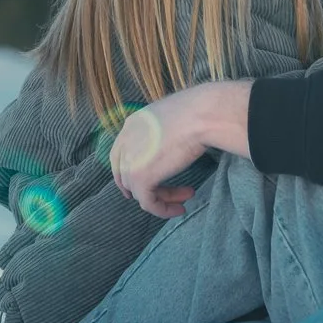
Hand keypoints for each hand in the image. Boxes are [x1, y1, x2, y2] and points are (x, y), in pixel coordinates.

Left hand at [107, 81, 250, 216]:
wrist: (202, 116)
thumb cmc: (198, 112)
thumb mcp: (173, 118)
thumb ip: (165, 133)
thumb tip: (173, 145)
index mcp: (132, 125)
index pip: (120, 155)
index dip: (130, 173)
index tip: (148, 183)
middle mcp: (126, 142)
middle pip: (127, 175)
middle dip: (146, 188)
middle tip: (169, 196)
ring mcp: (131, 160)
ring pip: (138, 191)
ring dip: (162, 198)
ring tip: (185, 197)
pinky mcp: (141, 177)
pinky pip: (148, 202)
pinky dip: (162, 209)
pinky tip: (180, 208)